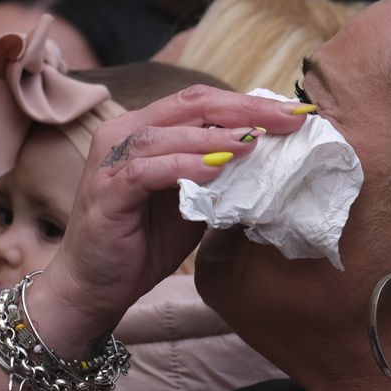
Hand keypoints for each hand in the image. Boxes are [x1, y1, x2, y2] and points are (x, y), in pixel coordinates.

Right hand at [29, 86, 311, 356]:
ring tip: (256, 143)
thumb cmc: (143, 242)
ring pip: (169, 134)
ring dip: (217, 136)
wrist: (94, 288)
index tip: (296, 113)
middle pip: (191, 106)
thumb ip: (221, 176)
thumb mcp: (193, 202)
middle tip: (291, 119)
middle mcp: (123, 133)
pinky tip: (217, 169)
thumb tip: (274, 160)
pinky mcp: (106, 191)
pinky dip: (183, 166)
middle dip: (245, 110)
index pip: (202, 103)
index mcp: (145, 129)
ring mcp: (111, 160)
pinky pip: (147, 170)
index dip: (249, 103)